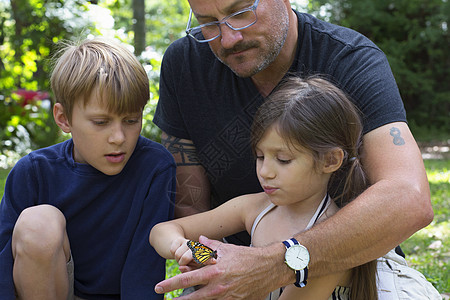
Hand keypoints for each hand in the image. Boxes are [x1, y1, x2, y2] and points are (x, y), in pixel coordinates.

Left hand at [155, 235, 290, 298]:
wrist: (270, 267)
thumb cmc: (248, 256)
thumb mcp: (227, 249)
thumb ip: (209, 246)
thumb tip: (198, 239)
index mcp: (214, 272)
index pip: (187, 279)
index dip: (171, 284)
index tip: (159, 286)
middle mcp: (219, 287)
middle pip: (192, 297)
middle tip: (165, 299)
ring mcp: (227, 297)